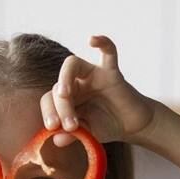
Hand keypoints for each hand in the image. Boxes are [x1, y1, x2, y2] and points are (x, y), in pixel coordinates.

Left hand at [41, 35, 157, 146]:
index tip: (53, 128)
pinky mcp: (111, 72)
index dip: (48, 112)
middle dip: (61, 107)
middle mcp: (75, 82)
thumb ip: (72, 136)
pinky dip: (102, 42)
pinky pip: (108, 52)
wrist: (131, 125)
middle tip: (70, 126)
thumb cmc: (105, 126)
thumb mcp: (87, 134)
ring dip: (65, 77)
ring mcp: (92, 74)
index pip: (48, 99)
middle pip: (58, 85)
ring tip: (64, 93)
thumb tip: (56, 139)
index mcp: (64, 97)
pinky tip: (92, 40)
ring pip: (72, 64)